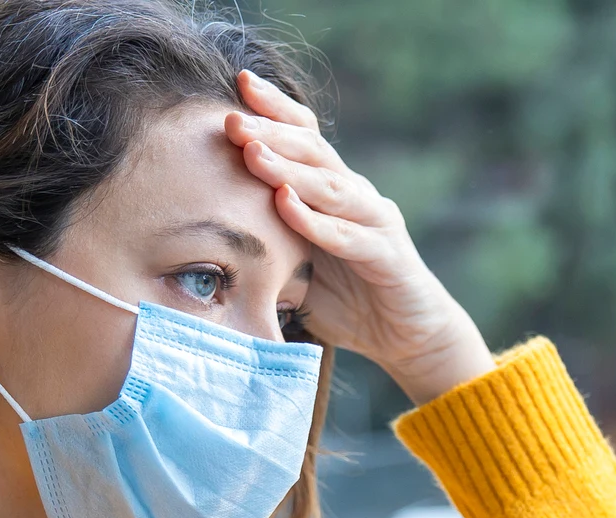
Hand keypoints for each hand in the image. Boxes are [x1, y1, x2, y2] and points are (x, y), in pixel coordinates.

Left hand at [226, 71, 494, 404]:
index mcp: (334, 191)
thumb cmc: (349, 300)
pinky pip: (348, 236)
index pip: (305, 137)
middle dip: (272, 131)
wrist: (409, 336)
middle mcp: (356, 195)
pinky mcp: (389, 257)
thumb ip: (268, 242)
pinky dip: (316, 222)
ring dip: (289, 170)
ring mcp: (376, 222)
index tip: (239, 83)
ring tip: (253, 153)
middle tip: (233, 118)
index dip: (275, 109)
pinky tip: (287, 206)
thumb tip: (206, 235)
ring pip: (329, 187)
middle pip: (314, 151)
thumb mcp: (298, 265)